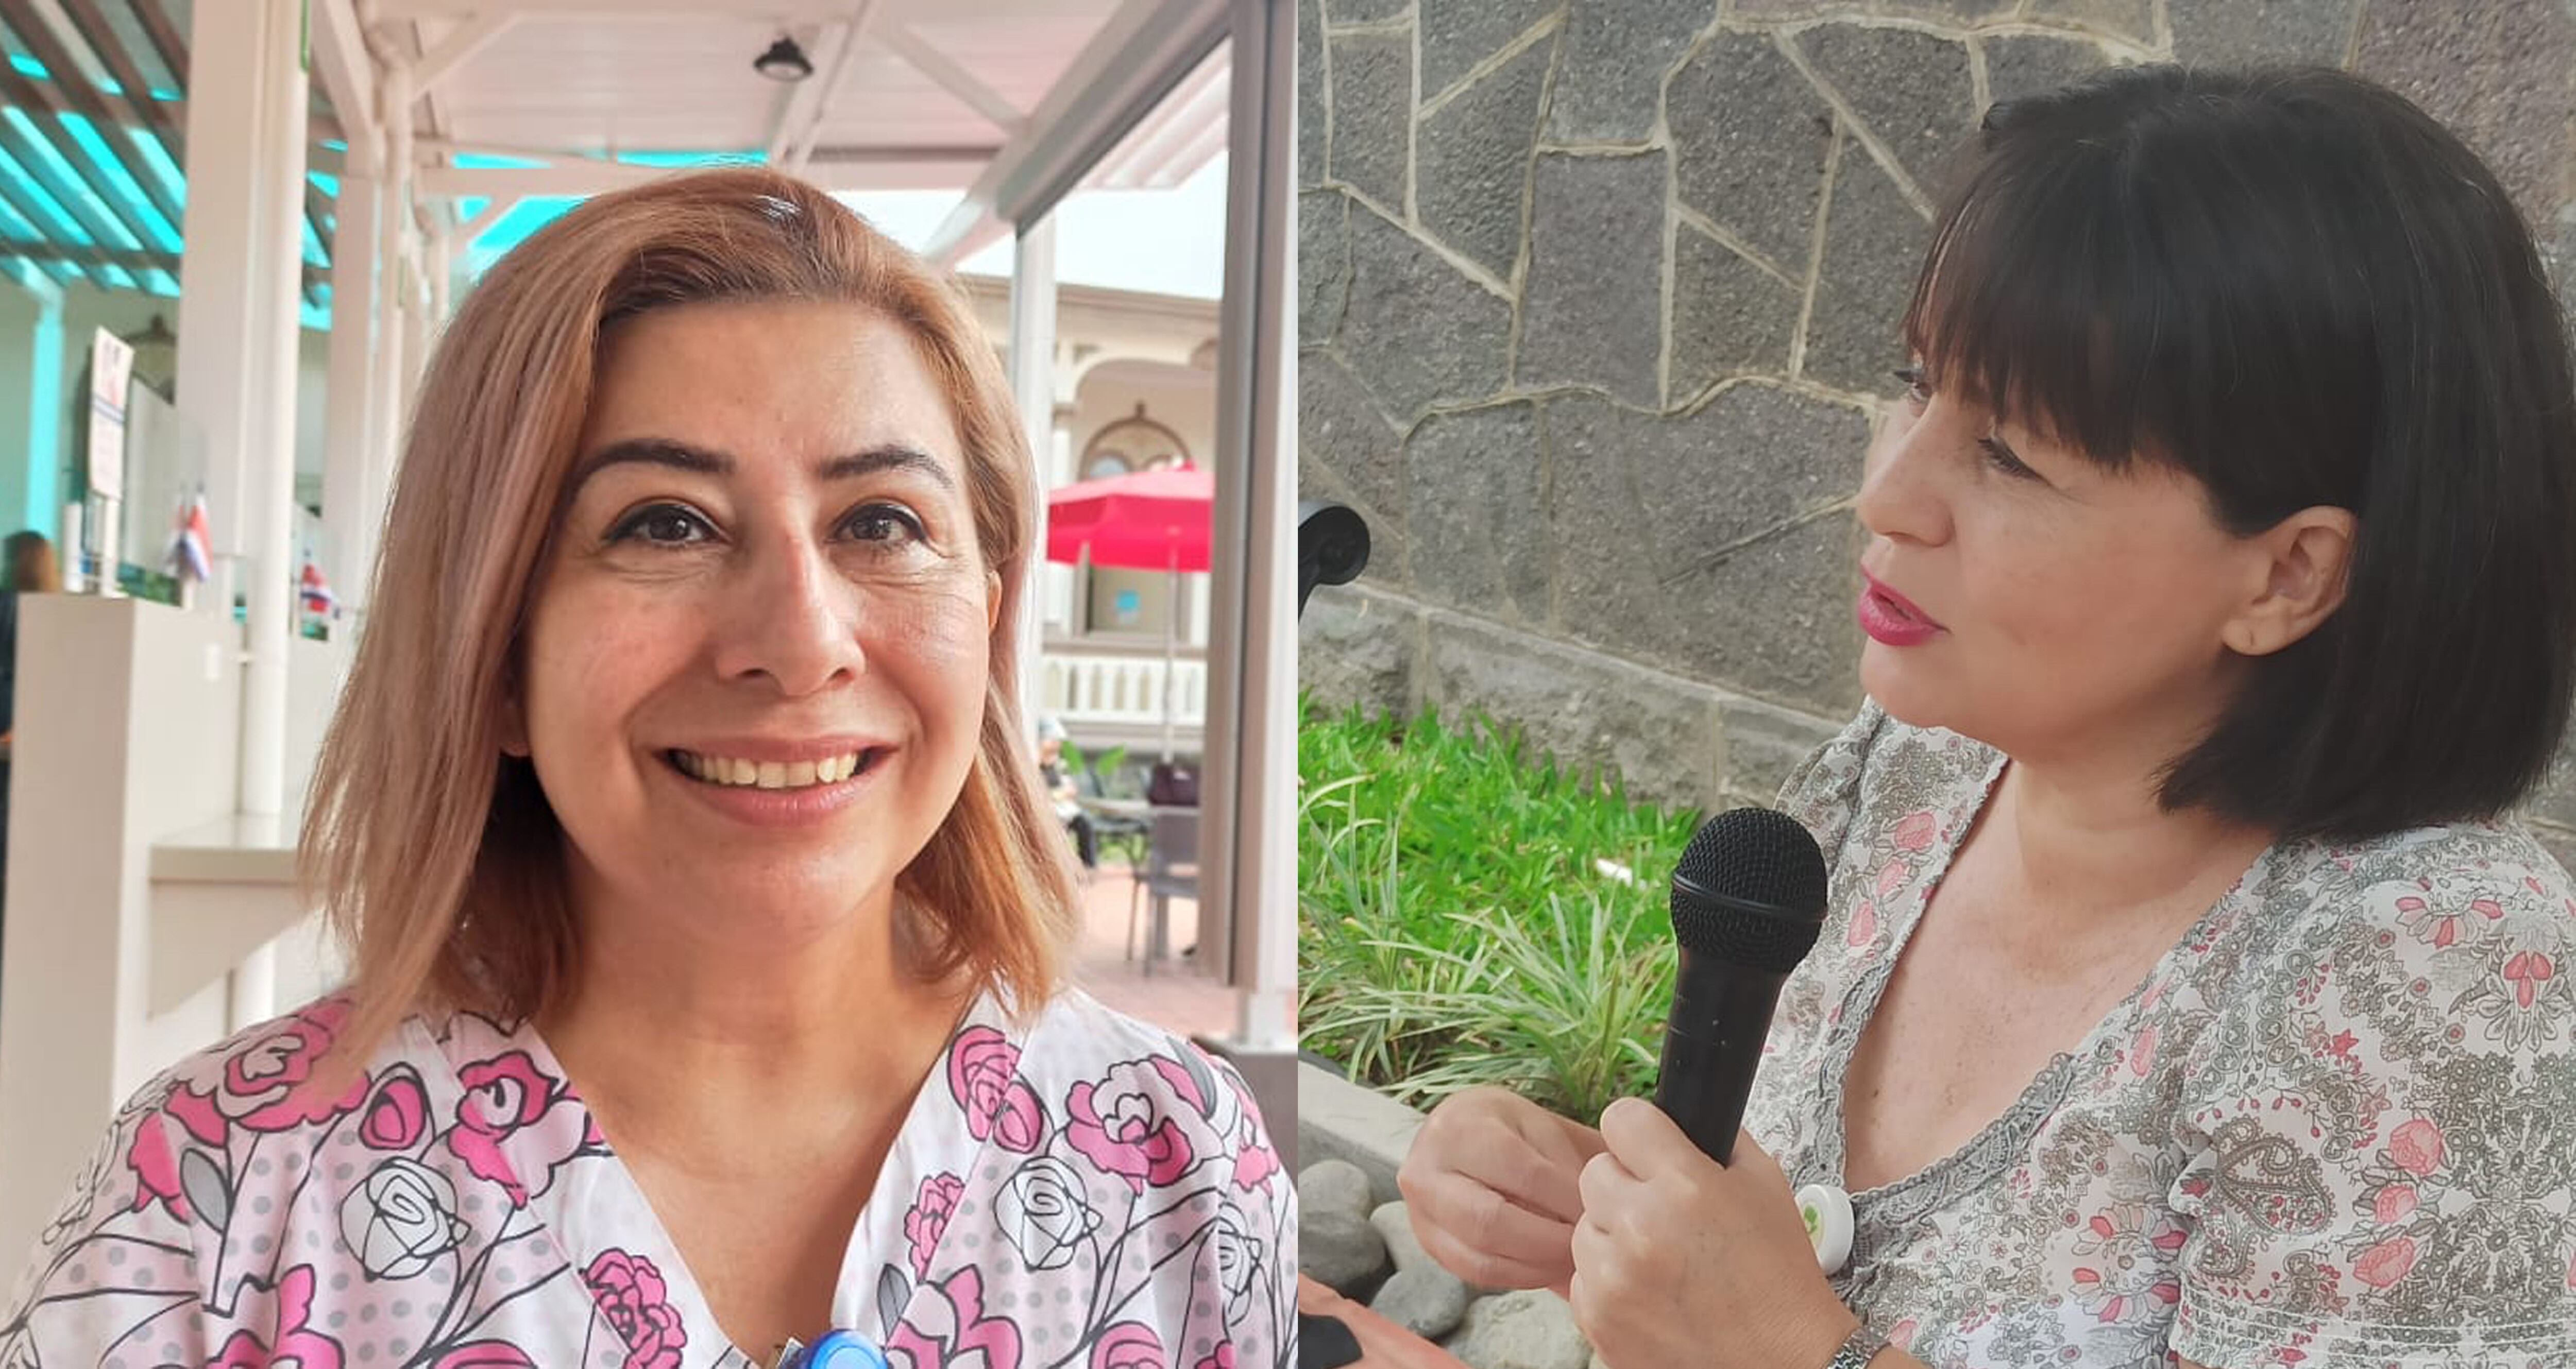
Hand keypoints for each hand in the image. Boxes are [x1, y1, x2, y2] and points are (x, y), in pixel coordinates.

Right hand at [1398, 1086, 1607, 1294]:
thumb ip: (1563, 1164)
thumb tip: (1591, 1215)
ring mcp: (1420, 1212)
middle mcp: (1425, 1171)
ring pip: (1481, 1258)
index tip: (1600, 1209)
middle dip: (1550, 1241)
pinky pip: (1476, 1274)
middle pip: (1491, 1223)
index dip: (1567, 1199)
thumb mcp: (1539, 1126)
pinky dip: (1519, 1276)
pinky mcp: (1429, 1244)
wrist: (1459, 1135)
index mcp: (1458, 1128)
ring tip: (1572, 1258)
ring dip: (1537, 1266)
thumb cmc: (1507, 1128)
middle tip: (1587, 1242)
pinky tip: (1546, 1266)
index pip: (1522, 1174)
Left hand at [1570, 1099, 1857, 1368]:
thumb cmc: (1779, 1277)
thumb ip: (1718, 1140)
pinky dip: (1609, 1281)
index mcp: (1683, 1186)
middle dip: (1626, 1185)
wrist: (1783, 1362)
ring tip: (1660, 1258)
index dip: (1640, 1132)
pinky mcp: (1598, 1319)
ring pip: (1585, 1226)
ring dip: (1614, 1234)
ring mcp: (1613, 1278)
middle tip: (1661, 1211)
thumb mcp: (1766, 1185)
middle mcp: (1639, 1227)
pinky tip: (1651, 1293)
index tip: (1649, 1149)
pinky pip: (1582, 1278)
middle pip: (1595, 1171)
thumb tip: (1679, 1118)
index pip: (1622, 1119)